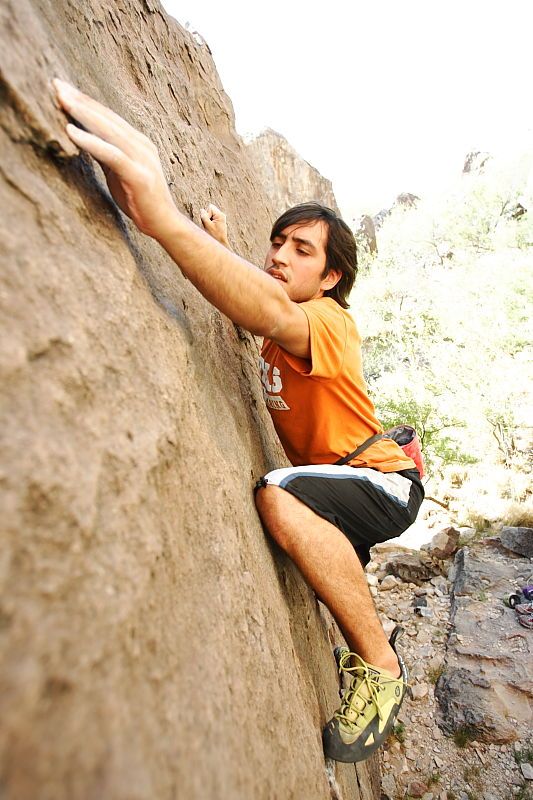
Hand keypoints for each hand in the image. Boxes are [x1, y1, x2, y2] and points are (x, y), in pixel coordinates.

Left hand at [52, 79, 176, 240]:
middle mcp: (142, 144)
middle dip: (81, 100)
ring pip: (109, 130)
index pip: (108, 116)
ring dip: (83, 114)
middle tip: (56, 84)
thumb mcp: (118, 172)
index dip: (85, 101)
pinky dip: (90, 141)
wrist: (163, 224)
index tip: (62, 88)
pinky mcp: (138, 175)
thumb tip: (82, 136)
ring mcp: (142, 159)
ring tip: (61, 101)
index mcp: (138, 142)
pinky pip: (111, 154)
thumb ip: (105, 153)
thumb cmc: (139, 200)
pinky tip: (70, 131)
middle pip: (107, 117)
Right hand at [200, 203, 228, 247]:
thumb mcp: (207, 225)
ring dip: (208, 221)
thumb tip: (202, 210)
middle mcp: (222, 215)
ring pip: (210, 215)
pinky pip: (212, 219)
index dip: (207, 214)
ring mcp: (221, 219)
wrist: (220, 244)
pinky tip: (212, 229)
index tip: (209, 222)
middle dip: (207, 216)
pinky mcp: (219, 222)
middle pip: (210, 210)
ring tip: (211, 228)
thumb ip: (204, 216)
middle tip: (209, 225)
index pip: (210, 207)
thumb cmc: (215, 236)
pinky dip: (210, 223)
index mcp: (220, 215)